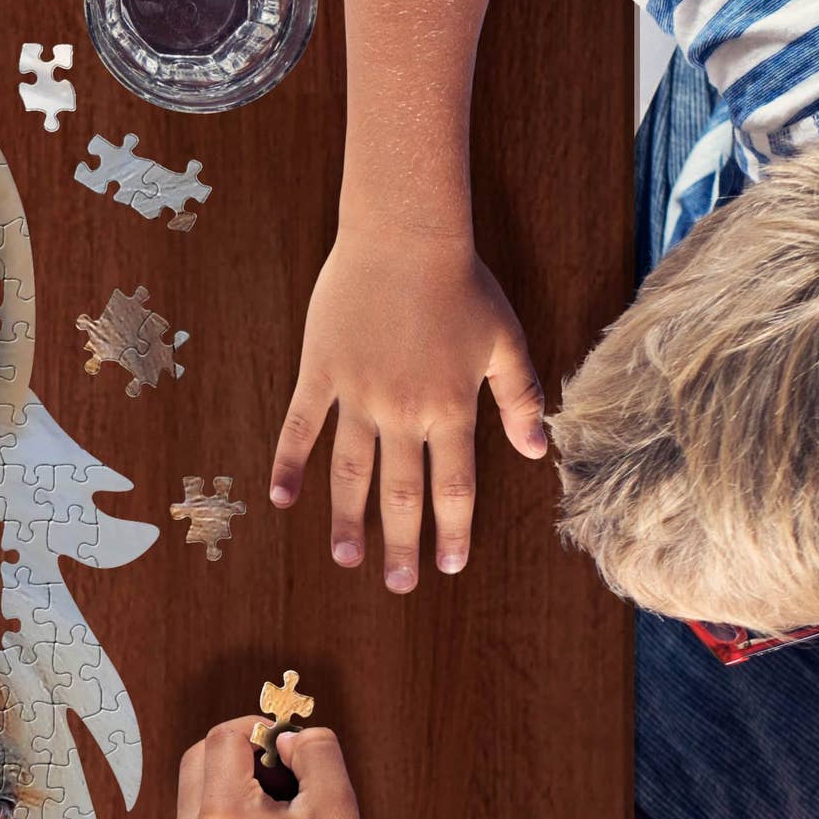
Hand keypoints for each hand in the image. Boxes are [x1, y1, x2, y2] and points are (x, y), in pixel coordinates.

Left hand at [168, 720, 385, 818]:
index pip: (223, 739)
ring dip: (235, 771)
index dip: (257, 726)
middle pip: (201, 754)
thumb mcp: (335, 800)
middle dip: (241, 746)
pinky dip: (229, 797)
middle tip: (285, 766)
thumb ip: (314, 749)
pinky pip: (200, 808)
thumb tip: (283, 737)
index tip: (289, 740)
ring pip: (198, 779)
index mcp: (223, 816)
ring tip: (282, 799)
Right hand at [271, 229, 547, 588]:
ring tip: (345, 558)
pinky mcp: (322, 372)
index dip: (453, 529)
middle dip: (401, 543)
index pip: (454, 486)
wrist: (404, 233)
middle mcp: (402, 411)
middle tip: (398, 584)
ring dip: (348, 519)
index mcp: (450, 408)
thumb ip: (522, 398)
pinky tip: (281, 500)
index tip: (449, 564)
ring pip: (350, 472)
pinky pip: (301, 427)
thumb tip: (538, 451)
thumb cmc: (462, 284)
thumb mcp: (505, 340)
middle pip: (400, 492)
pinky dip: (289, 464)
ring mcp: (357, 394)